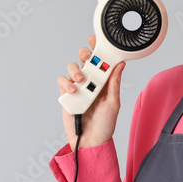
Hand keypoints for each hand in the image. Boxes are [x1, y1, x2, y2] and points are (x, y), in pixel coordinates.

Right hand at [57, 35, 126, 149]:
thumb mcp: (113, 103)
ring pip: (72, 68)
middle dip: (85, 54)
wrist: (91, 141)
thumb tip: (120, 65)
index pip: (101, 61)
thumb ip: (114, 84)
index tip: (97, 40)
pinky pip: (62, 82)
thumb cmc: (104, 124)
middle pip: (84, 60)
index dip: (98, 49)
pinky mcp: (66, 95)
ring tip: (81, 80)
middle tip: (87, 57)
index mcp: (104, 82)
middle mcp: (90, 82)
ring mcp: (77, 88)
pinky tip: (74, 90)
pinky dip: (66, 82)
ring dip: (76, 70)